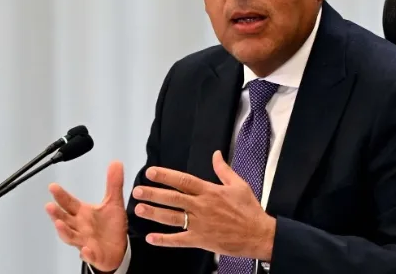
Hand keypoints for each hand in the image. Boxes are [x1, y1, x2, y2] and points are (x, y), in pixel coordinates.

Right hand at [45, 161, 127, 271]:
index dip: (61, 196)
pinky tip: (85, 250)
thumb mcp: (114, 202)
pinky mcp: (95, 255)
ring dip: (64, 232)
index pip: (69, 203)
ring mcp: (85, 241)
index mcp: (83, 214)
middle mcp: (80, 227)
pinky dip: (86, 253)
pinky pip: (89, 255)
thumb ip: (113, 183)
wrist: (117, 249)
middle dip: (56, 214)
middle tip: (50, 206)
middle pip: (65, 220)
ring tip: (59, 224)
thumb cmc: (110, 227)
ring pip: (71, 237)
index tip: (53, 186)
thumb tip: (115, 163)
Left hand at [132, 150, 275, 260]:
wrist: (258, 234)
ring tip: (139, 209)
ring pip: (172, 218)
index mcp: (210, 191)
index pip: (183, 181)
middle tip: (137, 191)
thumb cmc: (249, 209)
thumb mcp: (239, 184)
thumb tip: (216, 154)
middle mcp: (202, 207)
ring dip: (154, 213)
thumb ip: (223, 169)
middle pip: (173, 199)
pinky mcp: (201, 240)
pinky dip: (164, 240)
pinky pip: (179, 240)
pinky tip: (151, 238)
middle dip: (154, 194)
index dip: (166, 176)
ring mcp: (200, 224)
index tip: (151, 172)